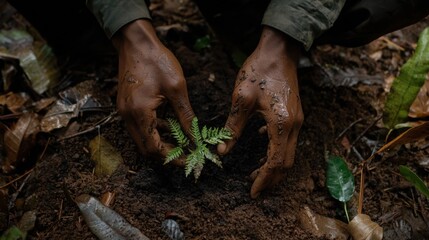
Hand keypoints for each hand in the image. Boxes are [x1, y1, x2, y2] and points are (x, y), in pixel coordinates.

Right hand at [112, 19, 194, 164]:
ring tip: (182, 141)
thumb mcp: (177, 88)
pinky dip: (155, 131)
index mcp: (139, 113)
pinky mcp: (127, 107)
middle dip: (166, 153)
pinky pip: (140, 127)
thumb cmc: (157, 61)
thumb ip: (186, 116)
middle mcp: (128, 117)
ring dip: (161, 142)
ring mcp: (124, 112)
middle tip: (186, 152)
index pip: (153, 148)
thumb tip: (195, 137)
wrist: (137, 43)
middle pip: (145, 148)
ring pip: (142, 139)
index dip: (171, 158)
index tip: (188, 158)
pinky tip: (171, 125)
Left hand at [218, 26, 303, 197]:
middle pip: (286, 163)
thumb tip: (222, 150)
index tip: (253, 193)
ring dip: (273, 167)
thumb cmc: (260, 71)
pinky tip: (261, 148)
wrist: (279, 50)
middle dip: (271, 179)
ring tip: (255, 174)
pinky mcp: (293, 114)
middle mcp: (293, 126)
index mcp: (282, 124)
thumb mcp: (242, 99)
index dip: (265, 180)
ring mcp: (296, 120)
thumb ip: (233, 126)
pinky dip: (275, 151)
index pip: (276, 162)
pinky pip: (286, 140)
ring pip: (287, 153)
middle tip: (255, 189)